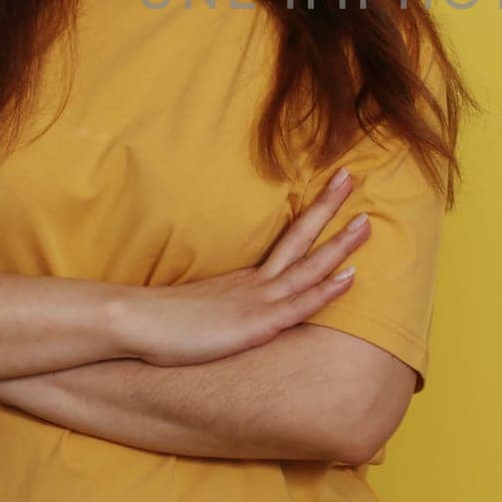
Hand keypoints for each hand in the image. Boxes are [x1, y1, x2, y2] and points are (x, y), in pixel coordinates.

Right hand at [117, 169, 369, 367]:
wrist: (133, 323)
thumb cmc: (160, 321)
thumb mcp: (199, 309)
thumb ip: (219, 306)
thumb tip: (226, 309)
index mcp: (244, 278)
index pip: (287, 241)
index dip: (312, 217)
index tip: (331, 192)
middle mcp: (255, 282)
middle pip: (299, 237)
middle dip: (328, 208)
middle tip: (352, 177)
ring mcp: (257, 300)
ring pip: (308, 266)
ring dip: (340, 244)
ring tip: (368, 221)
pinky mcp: (256, 324)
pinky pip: (299, 304)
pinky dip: (327, 290)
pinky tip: (351, 276)